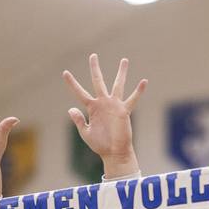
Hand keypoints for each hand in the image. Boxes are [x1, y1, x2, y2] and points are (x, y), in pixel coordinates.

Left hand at [63, 55, 146, 178]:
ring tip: (124, 60)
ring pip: (118, 85)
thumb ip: (79, 121)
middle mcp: (103, 103)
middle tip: (93, 55)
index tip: (65, 72)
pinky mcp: (124, 111)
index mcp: (92, 108)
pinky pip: (132, 99)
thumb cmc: (100, 144)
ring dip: (121, 73)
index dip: (72, 83)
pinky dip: (138, 91)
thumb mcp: (86, 133)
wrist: (113, 152)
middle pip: (98, 82)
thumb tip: (70, 109)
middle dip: (95, 69)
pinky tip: (144, 81)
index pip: (80, 93)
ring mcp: (114, 105)